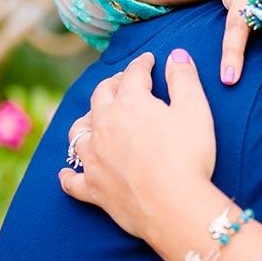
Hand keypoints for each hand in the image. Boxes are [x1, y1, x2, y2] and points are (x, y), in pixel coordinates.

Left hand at [58, 50, 215, 239]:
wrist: (174, 206)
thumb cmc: (188, 155)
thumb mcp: (195, 109)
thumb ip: (184, 78)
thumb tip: (176, 54)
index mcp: (130, 103)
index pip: (133, 75)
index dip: (142, 64)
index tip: (149, 60)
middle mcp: (104, 126)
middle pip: (101, 96)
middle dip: (112, 84)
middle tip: (123, 82)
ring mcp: (94, 159)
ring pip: (78, 132)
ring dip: (85, 120)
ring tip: (93, 118)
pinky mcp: (93, 189)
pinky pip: (72, 180)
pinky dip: (68, 175)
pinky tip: (66, 173)